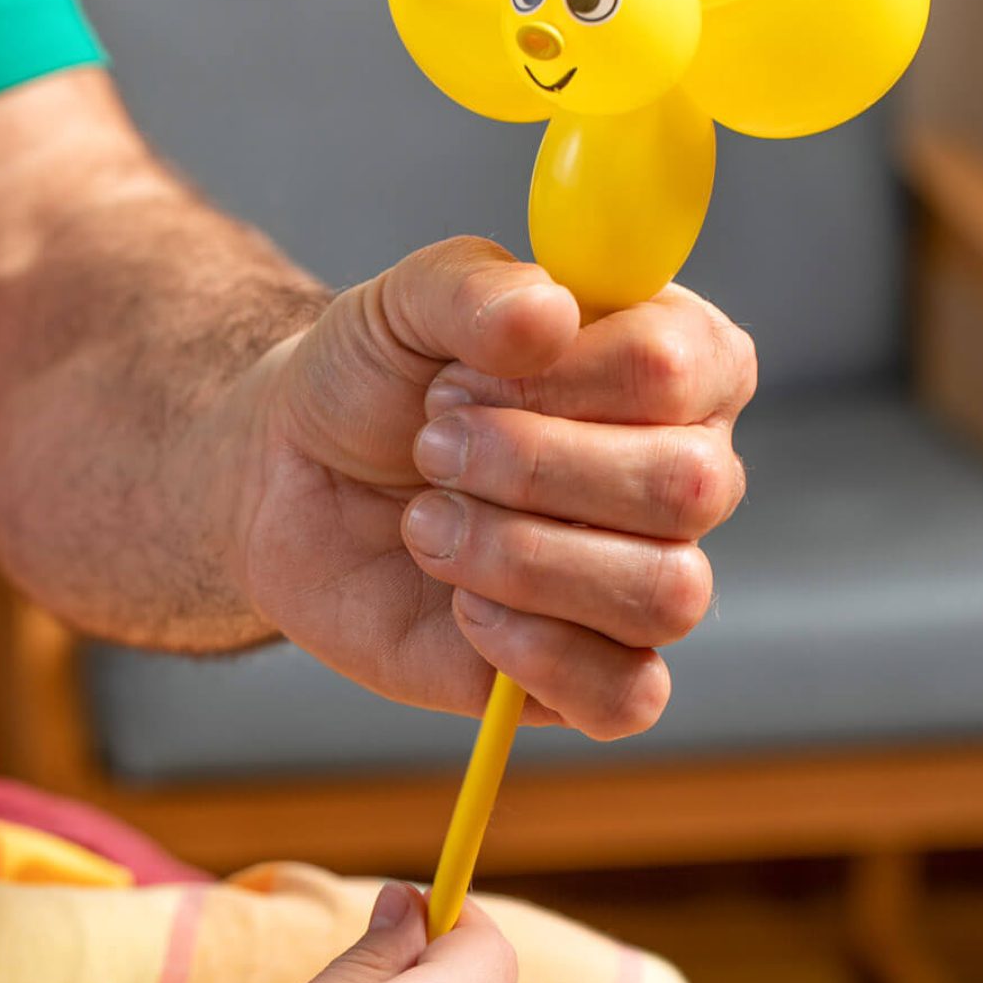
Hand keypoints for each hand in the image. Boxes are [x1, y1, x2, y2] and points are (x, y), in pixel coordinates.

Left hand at [229, 238, 755, 736]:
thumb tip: (551, 314)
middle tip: (431, 447)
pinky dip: (538, 656)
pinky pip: (630, 697)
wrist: (297, 478)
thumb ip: (475, 285)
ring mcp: (646, 571)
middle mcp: (685, 467)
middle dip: (531, 469)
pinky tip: (465, 608)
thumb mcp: (402, 301)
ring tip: (427, 525)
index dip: (564, 378)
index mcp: (672, 357)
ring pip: (666, 593)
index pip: (679, 369)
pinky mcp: (598, 670)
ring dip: (521, 558)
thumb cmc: (375, 378)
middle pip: (686, 488)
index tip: (457, 376)